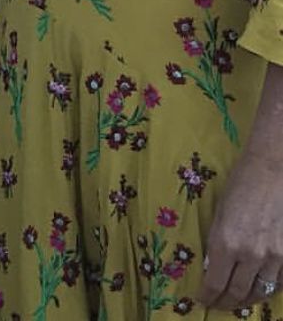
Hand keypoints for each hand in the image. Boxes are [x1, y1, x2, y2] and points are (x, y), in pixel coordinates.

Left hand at [199, 147, 282, 309]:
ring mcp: (274, 257)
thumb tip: (213, 268)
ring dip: (246, 299)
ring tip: (236, 300)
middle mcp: (250, 255)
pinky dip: (268, 290)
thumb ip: (217, 244)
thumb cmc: (239, 186)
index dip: (207, 296)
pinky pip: (279, 283)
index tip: (201, 300)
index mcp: (225, 243)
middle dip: (224, 302)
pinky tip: (260, 289)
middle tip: (217, 304)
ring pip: (260, 292)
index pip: (215, 284)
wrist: (271, 171)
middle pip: (237, 293)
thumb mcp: (219, 215)